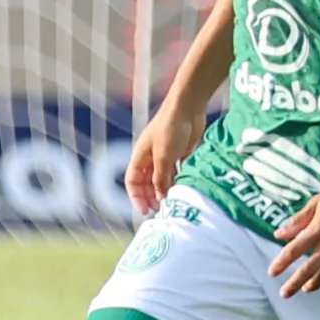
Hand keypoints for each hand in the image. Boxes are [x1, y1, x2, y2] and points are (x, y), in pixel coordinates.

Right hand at [123, 100, 206, 215]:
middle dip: (150, 197)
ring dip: (164, 191)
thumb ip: (161, 178)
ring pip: (161, 179)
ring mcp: (165, 156)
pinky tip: (183, 190)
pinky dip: (177, 182)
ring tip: (172, 203)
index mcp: (140, 156)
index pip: (132, 181)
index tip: (145, 211)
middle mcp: (150, 158)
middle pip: (145, 183)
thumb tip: (161, 198)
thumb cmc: (170, 129)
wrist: (187, 108)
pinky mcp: (179, 153)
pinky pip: (175, 172)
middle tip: (160, 210)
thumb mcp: (163, 157)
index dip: (136, 197)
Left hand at [269, 175, 319, 294]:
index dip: (281, 263)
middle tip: (284, 294)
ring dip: (316, 283)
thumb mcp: (317, 202)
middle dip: (295, 282)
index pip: (294, 250)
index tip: (272, 273)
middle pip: (310, 267)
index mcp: (318, 230)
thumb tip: (278, 235)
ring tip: (306, 289)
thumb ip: (298, 220)